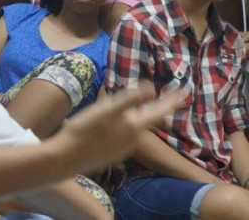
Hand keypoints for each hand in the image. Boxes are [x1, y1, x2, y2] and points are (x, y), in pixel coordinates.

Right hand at [51, 82, 180, 174]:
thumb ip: (129, 99)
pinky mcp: (110, 153)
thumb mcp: (107, 110)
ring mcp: (120, 149)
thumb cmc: (84, 132)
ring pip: (137, 127)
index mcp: (133, 128)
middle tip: (172, 97)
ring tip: (149, 105)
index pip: (158, 112)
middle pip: (149, 120)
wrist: (64, 159)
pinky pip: (126, 134)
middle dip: (160, 107)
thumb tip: (151, 88)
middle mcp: (131, 140)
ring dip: (144, 115)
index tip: (184, 93)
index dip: (171, 101)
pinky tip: (123, 121)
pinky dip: (130, 124)